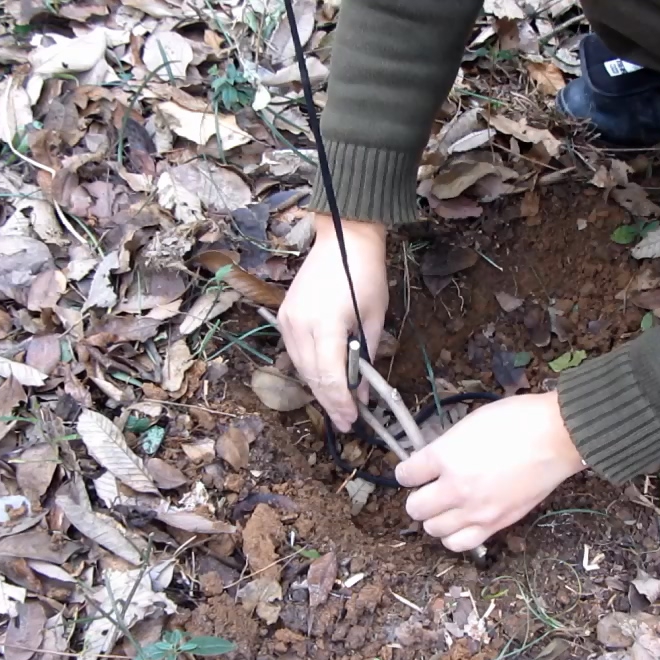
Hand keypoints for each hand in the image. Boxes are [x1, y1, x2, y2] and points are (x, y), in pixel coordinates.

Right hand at [278, 215, 387, 431]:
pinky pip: (295, 352)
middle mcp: (299, 324)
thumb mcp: (375, 318)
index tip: (352, 420)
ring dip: (319, 388)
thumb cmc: (366, 274)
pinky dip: (310, 369)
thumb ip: (366, 357)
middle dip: (330, 402)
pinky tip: (325, 379)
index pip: (328, 376)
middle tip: (347, 422)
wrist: (343, 237)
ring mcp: (287, 320)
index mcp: (326, 324)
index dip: (339, 403)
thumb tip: (361, 392)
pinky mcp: (284, 315)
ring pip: (300, 368)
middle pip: (311, 376)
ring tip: (338, 406)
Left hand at [396, 392, 585, 551]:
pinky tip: (461, 522)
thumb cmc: (519, 420)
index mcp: (445, 456)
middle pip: (414, 507)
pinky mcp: (495, 524)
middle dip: (419, 496)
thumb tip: (432, 460)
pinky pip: (460, 543)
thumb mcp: (471, 423)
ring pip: (433, 529)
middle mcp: (455, 488)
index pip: (406, 474)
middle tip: (430, 488)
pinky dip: (454, 536)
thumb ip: (446, 446)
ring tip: (447, 506)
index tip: (415, 469)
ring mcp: (475, 510)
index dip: (408, 471)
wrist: (557, 437)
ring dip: (435, 517)